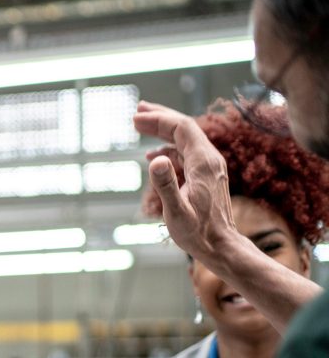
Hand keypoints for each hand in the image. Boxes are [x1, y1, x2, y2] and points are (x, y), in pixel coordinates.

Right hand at [133, 101, 238, 265]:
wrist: (221, 246)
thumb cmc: (198, 232)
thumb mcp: (176, 211)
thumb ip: (165, 184)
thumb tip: (154, 159)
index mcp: (203, 162)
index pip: (181, 127)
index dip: (158, 119)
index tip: (135, 119)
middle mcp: (209, 159)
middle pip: (185, 128)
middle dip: (161, 118)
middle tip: (138, 111)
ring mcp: (209, 167)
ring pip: (185, 140)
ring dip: (163, 131)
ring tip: (141, 126)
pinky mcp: (206, 177)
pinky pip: (186, 154)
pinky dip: (169, 148)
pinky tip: (154, 156)